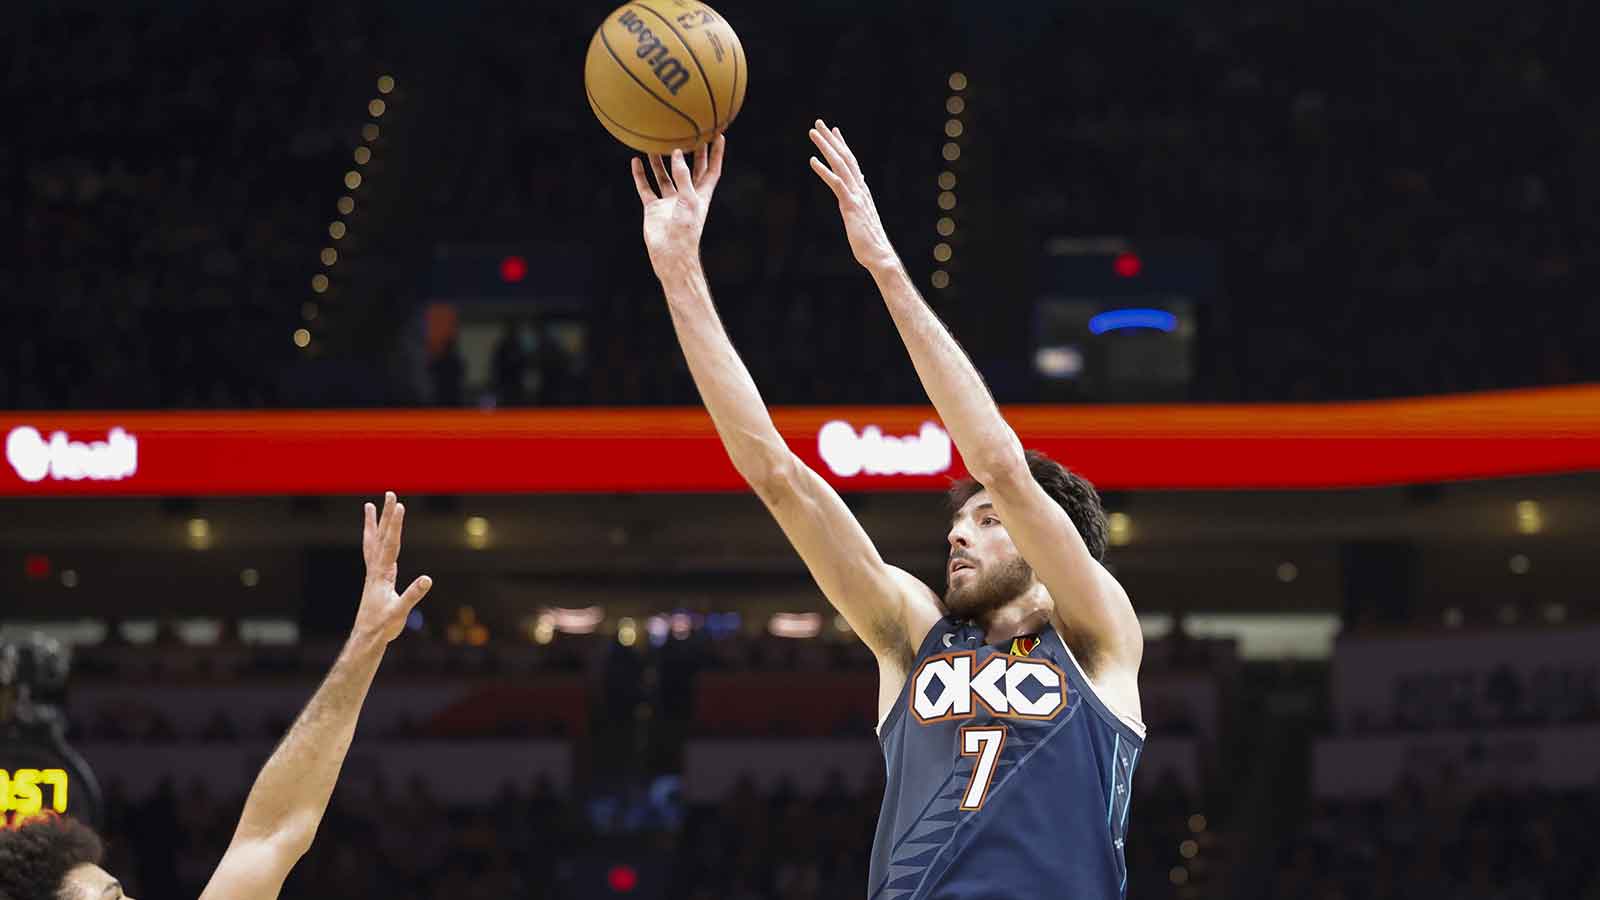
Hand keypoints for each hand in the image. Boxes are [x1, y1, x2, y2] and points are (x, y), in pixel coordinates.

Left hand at [355, 491, 432, 643]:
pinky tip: (378, 537)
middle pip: (381, 536)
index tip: (399, 505)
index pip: (391, 543)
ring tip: (370, 507)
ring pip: (373, 542)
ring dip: (374, 524)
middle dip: (387, 515)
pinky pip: (373, 552)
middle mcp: (375, 569)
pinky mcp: (375, 578)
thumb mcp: (400, 612)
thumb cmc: (383, 626)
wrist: (366, 636)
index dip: (396, 524)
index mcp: (382, 574)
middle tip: (390, 494)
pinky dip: (375, 539)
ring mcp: (373, 572)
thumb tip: (427, 579)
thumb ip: (412, 595)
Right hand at [631, 136, 725, 277]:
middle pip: (689, 169)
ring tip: (654, 143)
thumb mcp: (689, 199)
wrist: (670, 254)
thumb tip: (677, 153)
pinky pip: (646, 188)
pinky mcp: (653, 208)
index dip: (716, 154)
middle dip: (689, 152)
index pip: (711, 170)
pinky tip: (636, 161)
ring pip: (664, 176)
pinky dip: (640, 175)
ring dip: (659, 161)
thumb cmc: (686, 230)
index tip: (718, 135)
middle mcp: (686, 196)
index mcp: (701, 195)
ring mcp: (669, 201)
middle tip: (687, 132)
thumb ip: (684, 176)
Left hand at [808, 119, 899, 274]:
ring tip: (813, 133)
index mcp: (862, 191)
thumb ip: (859, 205)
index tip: (834, 131)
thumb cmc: (870, 242)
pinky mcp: (851, 205)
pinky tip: (812, 161)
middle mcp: (860, 189)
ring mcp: (856, 196)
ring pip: (840, 165)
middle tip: (819, 123)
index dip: (842, 145)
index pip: (851, 163)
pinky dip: (824, 171)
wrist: (879, 255)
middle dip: (831, 139)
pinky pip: (836, 184)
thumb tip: (857, 197)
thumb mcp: (862, 219)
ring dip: (826, 147)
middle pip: (845, 157)